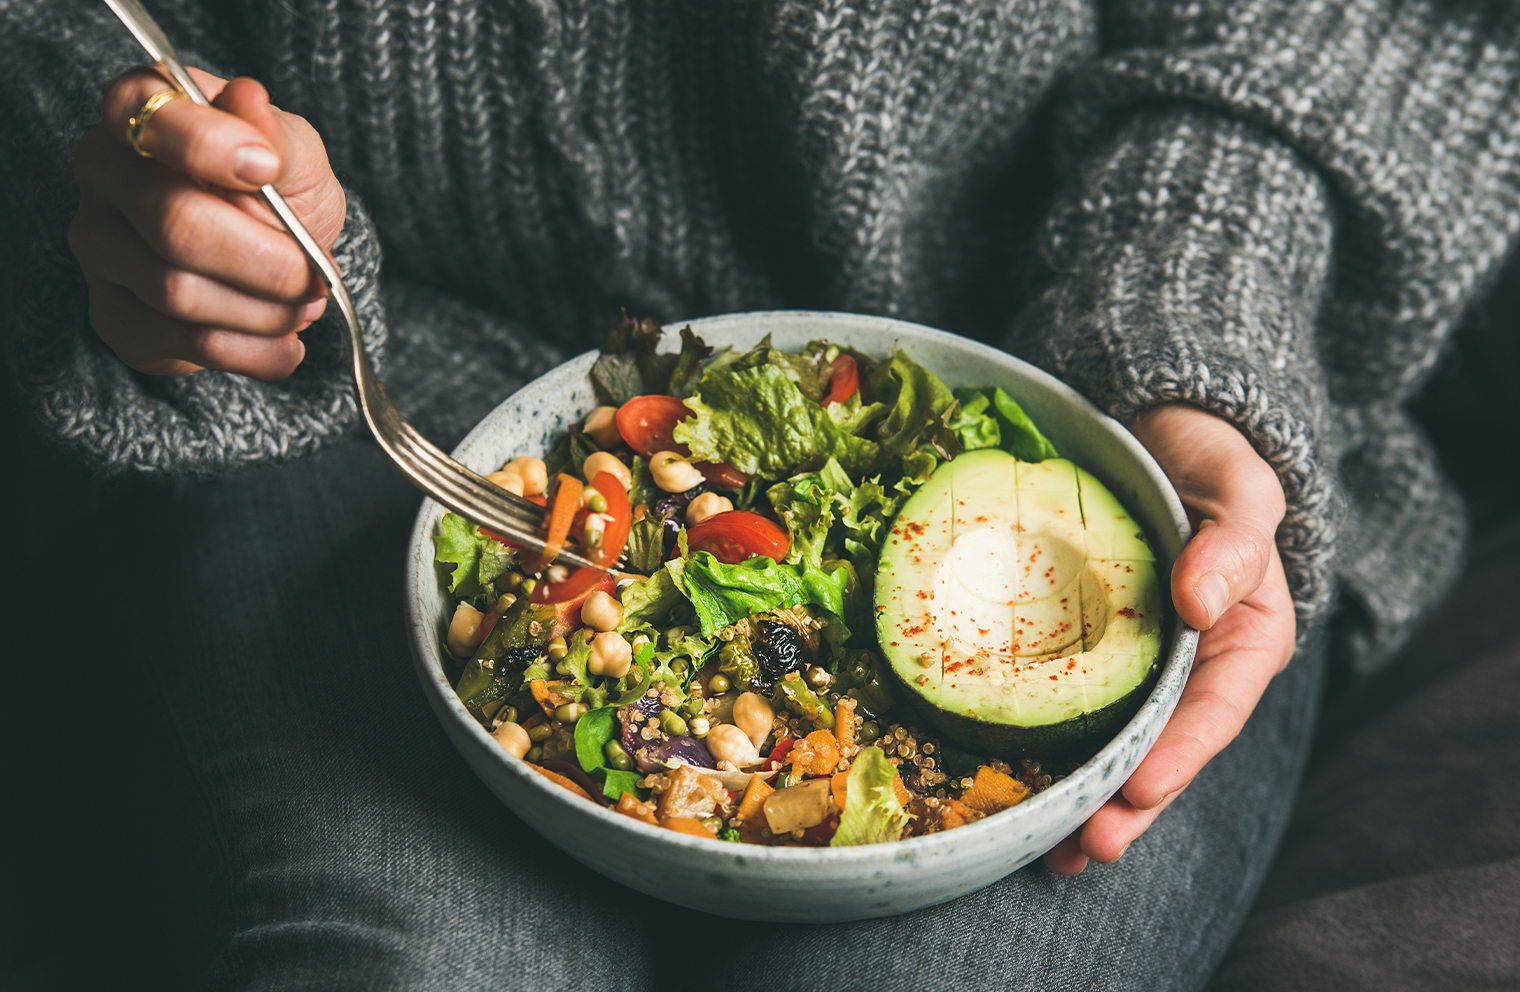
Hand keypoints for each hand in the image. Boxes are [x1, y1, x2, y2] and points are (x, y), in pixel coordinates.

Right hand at [68, 66, 344, 378]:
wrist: (275, 257)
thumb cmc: (278, 189)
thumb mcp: (295, 155)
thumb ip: (276, 136)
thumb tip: (248, 100)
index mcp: (140, 111)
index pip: (149, 118)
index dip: (209, 147)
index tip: (268, 170)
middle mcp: (104, 174)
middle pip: (173, 222)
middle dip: (264, 260)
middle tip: (316, 276)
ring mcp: (99, 247)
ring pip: (176, 291)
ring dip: (263, 311)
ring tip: (307, 306)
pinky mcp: (114, 314)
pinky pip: (179, 343)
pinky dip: (250, 352)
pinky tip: (286, 347)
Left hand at [1043, 403, 1296, 874]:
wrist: (1162, 439)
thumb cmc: (1211, 465)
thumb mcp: (1240, 490)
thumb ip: (1234, 543)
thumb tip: (1200, 599)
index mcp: (1242, 641)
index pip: (1214, 711)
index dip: (1180, 756)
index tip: (1140, 788)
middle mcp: (1191, 669)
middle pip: (1162, 750)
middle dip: (1125, 805)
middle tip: (1084, 847)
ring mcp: (1138, 667)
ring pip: (1115, 745)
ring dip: (1085, 800)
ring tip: (1050, 850)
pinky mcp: (1088, 655)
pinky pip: (1069, 707)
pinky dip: (1045, 751)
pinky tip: (1013, 788)